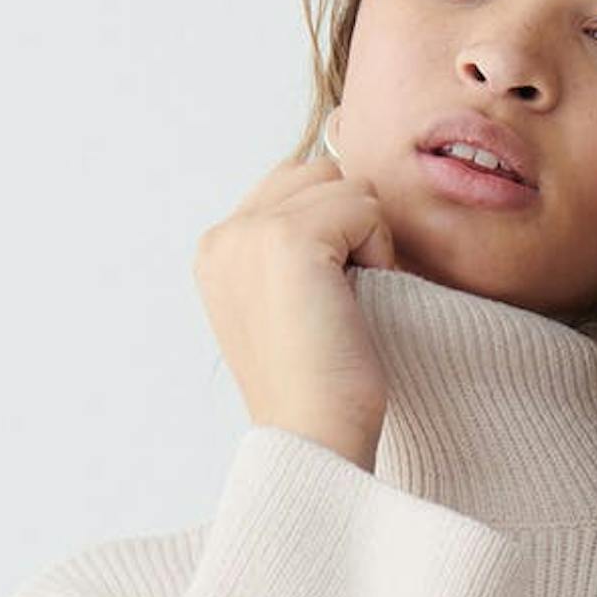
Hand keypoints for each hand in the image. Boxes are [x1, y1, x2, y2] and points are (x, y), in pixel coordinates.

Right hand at [194, 147, 398, 471]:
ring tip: (346, 305)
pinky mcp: (287, 238)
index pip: (292, 185)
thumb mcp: (295, 302)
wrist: (317, 440)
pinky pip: (364, 206)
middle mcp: (223, 236)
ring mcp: (249, 233)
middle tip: (341, 303)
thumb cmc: (323, 390)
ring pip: (343, 184)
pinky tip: (356, 304)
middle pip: (317, 172)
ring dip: (365, 240)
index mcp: (218, 251)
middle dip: (348, 227)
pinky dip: (377, 253)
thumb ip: (298, 241)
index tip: (327, 303)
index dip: (333, 232)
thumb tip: (341, 156)